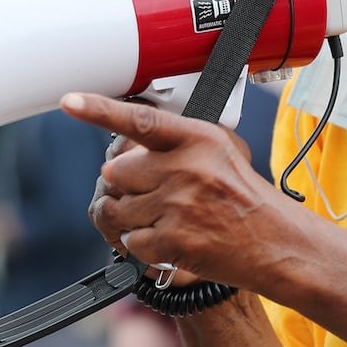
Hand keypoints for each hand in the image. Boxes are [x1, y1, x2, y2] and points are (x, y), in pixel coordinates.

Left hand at [63, 92, 277, 291]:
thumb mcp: (221, 152)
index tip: (70, 101)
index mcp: (198, 139)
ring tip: (165, 218)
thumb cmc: (244, 197)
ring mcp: (180, 206)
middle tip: (157, 194)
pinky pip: (130, 241)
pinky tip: (171, 239)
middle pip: (118, 171)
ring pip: (118, 208)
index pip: (140, 121)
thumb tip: (124, 149)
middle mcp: (187, 168)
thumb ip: (176, 143)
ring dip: (132, 217)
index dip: (100, 111)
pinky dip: (144, 245)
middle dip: (129, 185)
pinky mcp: (174, 241)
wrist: (276, 242)